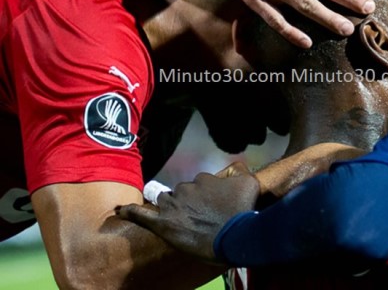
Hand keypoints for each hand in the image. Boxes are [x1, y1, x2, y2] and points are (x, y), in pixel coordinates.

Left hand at [117, 166, 259, 263]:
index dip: (206, 194)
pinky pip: (141, 215)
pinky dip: (130, 212)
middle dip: (189, 201)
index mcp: (203, 180)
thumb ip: (238, 170)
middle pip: (181, 192)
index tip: (213, 205)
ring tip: (179, 220)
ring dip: (170, 208)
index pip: (200, 183)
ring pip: (164, 201)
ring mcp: (173, 207)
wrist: (235, 236)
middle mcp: (185, 189)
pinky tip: (121, 210)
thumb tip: (233, 168)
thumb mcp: (249, 183)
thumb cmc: (243, 210)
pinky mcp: (163, 225)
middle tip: (201, 216)